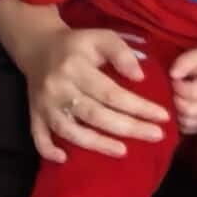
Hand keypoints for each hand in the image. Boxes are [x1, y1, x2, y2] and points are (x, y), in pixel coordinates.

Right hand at [18, 21, 168, 162]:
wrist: (37, 45)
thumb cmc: (77, 44)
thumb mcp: (101, 37)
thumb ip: (121, 53)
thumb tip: (139, 77)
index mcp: (75, 67)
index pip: (111, 92)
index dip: (138, 107)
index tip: (163, 116)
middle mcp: (58, 88)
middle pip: (94, 114)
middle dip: (128, 127)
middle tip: (156, 136)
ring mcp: (44, 104)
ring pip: (69, 130)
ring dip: (96, 144)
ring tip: (123, 151)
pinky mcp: (34, 114)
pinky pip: (37, 136)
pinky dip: (48, 150)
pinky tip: (65, 159)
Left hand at [167, 46, 196, 136]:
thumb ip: (186, 62)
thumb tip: (173, 74)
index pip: (193, 93)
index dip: (178, 87)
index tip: (175, 78)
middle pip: (190, 111)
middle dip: (175, 101)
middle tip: (172, 91)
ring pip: (188, 123)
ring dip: (175, 113)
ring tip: (174, 100)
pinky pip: (189, 130)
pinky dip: (179, 123)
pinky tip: (176, 110)